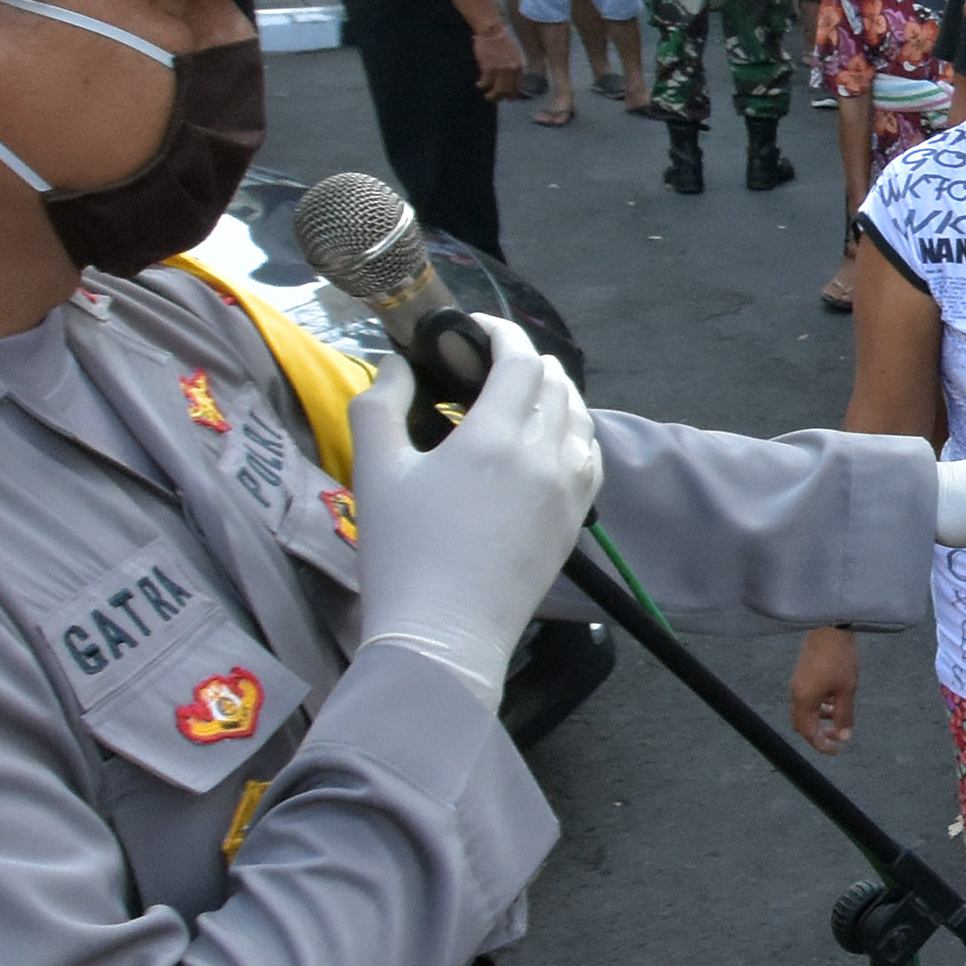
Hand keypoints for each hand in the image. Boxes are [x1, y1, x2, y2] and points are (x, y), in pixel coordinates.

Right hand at [347, 319, 603, 709]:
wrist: (443, 635)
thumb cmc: (401, 553)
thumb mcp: (374, 470)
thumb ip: (381, 403)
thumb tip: (399, 364)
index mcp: (495, 436)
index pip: (520, 360)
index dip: (499, 333)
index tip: (473, 331)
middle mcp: (544, 455)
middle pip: (555, 382)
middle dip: (524, 361)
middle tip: (486, 365)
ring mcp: (569, 489)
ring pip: (579, 416)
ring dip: (554, 393)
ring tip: (518, 398)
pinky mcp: (576, 520)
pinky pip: (590, 456)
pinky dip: (574, 433)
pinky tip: (548, 440)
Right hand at [469, 20, 525, 99]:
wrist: (492, 30)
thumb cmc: (501, 40)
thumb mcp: (513, 54)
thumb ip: (512, 67)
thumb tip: (509, 80)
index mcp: (518, 66)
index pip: (517, 86)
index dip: (512, 94)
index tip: (507, 98)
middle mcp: (511, 71)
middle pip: (508, 91)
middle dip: (501, 98)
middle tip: (495, 99)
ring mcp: (500, 71)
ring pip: (497, 91)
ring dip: (491, 96)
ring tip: (487, 96)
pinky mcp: (488, 69)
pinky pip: (485, 83)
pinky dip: (482, 85)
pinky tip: (479, 84)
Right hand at [790, 626, 859, 752]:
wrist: (831, 626)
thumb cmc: (839, 658)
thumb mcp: (847, 690)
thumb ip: (845, 715)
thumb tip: (844, 736)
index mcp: (804, 700)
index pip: (808, 733)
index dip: (822, 745)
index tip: (836, 750)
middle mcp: (797, 693)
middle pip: (802, 723)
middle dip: (818, 733)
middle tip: (837, 736)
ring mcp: (798, 682)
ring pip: (806, 710)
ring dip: (821, 718)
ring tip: (840, 716)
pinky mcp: (803, 673)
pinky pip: (808, 697)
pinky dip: (820, 704)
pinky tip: (835, 699)